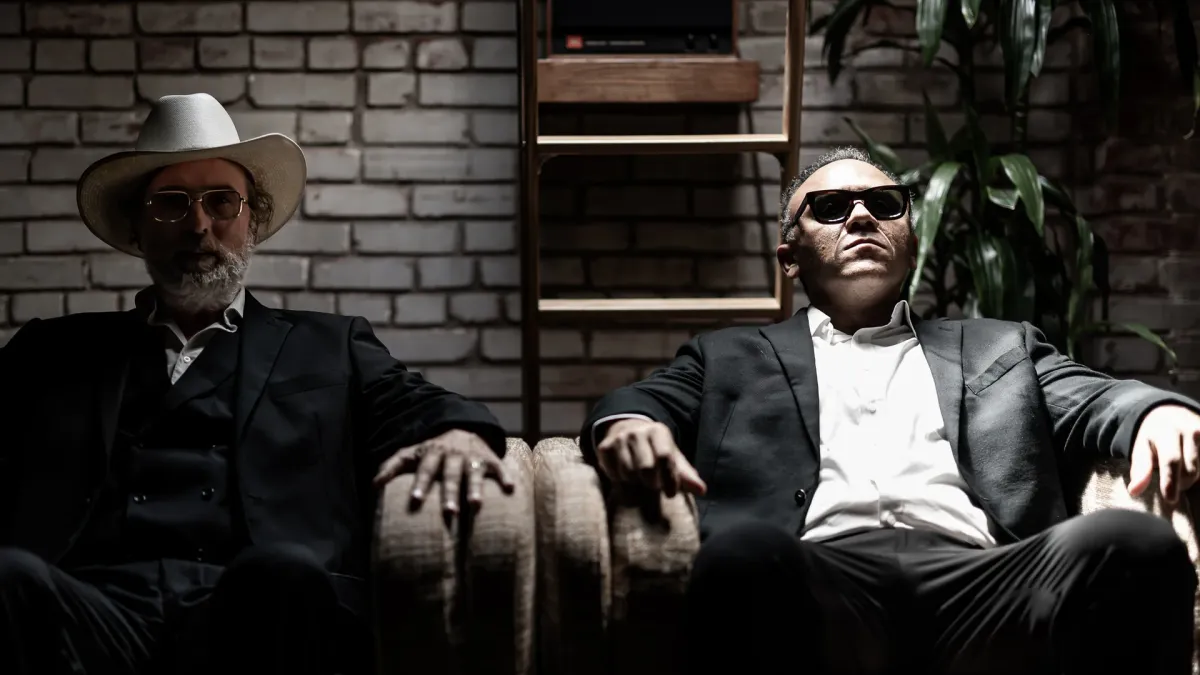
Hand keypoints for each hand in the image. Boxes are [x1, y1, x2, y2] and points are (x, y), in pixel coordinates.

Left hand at [374, 429, 513, 514]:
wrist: (461, 426)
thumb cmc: (432, 449)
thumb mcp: (411, 452)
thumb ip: (392, 466)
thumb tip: (373, 485)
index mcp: (432, 454)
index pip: (425, 470)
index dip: (421, 484)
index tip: (416, 500)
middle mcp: (453, 455)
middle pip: (451, 475)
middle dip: (450, 493)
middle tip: (450, 513)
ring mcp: (472, 456)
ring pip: (473, 473)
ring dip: (475, 488)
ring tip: (476, 505)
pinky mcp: (488, 458)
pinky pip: (499, 467)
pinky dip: (504, 477)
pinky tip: (510, 489)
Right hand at [596, 419, 705, 497]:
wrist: (627, 431)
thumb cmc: (655, 450)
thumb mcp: (673, 457)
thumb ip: (686, 474)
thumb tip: (702, 490)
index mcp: (658, 431)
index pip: (665, 457)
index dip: (669, 479)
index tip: (670, 494)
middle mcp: (637, 432)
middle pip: (645, 468)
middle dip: (652, 483)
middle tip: (654, 486)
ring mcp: (618, 439)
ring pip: (628, 473)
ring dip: (636, 483)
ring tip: (640, 480)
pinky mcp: (604, 447)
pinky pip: (613, 474)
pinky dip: (621, 481)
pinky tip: (626, 476)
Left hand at [1128, 404, 1199, 503]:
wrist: (1170, 412)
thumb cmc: (1153, 437)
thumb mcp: (1141, 449)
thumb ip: (1140, 470)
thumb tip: (1134, 491)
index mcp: (1166, 433)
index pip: (1171, 461)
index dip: (1171, 482)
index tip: (1171, 499)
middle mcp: (1190, 430)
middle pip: (1191, 470)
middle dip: (1183, 482)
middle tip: (1174, 483)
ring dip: (1196, 477)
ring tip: (1184, 472)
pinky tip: (1195, 469)